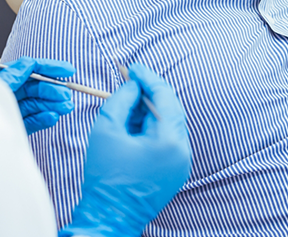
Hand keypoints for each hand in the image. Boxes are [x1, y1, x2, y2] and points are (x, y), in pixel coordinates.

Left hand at [0, 57, 74, 134]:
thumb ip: (13, 77)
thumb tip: (29, 63)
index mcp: (2, 79)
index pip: (31, 67)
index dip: (51, 68)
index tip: (69, 72)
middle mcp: (8, 93)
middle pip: (36, 87)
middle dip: (53, 91)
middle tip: (67, 97)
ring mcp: (11, 110)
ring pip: (36, 104)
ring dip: (53, 105)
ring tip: (65, 108)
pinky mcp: (13, 127)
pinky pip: (31, 120)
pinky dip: (43, 118)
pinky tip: (52, 117)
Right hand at [60, 63, 191, 236]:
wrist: (108, 220)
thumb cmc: (104, 178)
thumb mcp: (106, 130)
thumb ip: (121, 99)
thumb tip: (133, 85)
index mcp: (169, 141)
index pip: (164, 97)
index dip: (147, 78)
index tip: (132, 67)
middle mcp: (182, 151)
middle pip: (171, 108)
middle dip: (150, 92)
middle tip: (130, 81)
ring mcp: (182, 162)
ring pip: (170, 122)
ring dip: (151, 109)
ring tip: (128, 102)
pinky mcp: (176, 170)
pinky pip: (168, 138)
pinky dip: (153, 126)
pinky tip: (134, 122)